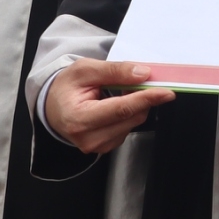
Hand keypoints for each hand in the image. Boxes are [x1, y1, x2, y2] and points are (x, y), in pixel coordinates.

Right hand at [46, 59, 175, 155]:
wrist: (52, 107)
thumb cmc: (66, 88)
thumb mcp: (84, 70)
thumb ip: (114, 70)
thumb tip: (142, 74)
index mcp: (79, 119)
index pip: (121, 109)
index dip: (146, 99)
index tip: (166, 92)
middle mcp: (89, 138)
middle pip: (132, 116)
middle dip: (141, 97)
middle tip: (135, 79)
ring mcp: (98, 146)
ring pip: (134, 122)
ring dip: (135, 105)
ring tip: (116, 92)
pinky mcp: (106, 147)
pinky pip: (128, 128)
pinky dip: (129, 114)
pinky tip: (115, 105)